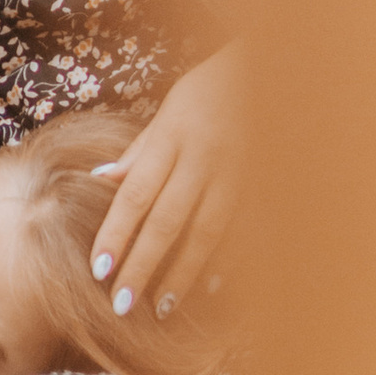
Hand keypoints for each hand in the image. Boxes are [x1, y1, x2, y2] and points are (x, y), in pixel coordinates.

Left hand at [90, 40, 244, 322]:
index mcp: (173, 137)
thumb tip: (99, 181)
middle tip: (121, 304)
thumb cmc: (212, 90)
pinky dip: (229, 260)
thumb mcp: (168, 110)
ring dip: (182, 273)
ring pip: (206, 232)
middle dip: (142, 265)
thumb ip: (138, 152)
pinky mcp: (265, 183)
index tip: (97, 271)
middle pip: (167, 221)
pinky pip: (245, 230)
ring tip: (161, 307)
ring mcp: (239, 172)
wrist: (278, 67)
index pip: (136, 193)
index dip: (116, 234)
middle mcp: (203, 157)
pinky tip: (212, 288)